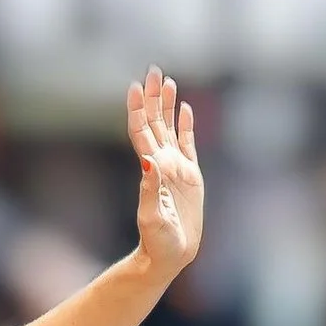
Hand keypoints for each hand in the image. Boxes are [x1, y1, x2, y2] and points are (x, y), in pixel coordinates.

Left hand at [129, 67, 203, 278]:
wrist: (170, 256)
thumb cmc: (158, 243)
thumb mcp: (153, 218)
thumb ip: (149, 191)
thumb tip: (148, 161)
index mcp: (152, 170)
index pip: (142, 132)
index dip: (138, 109)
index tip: (135, 86)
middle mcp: (161, 164)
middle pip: (154, 123)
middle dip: (152, 96)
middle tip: (153, 70)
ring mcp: (175, 168)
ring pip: (170, 128)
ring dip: (167, 105)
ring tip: (167, 80)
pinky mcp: (190, 176)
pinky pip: (188, 143)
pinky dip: (186, 124)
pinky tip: (185, 108)